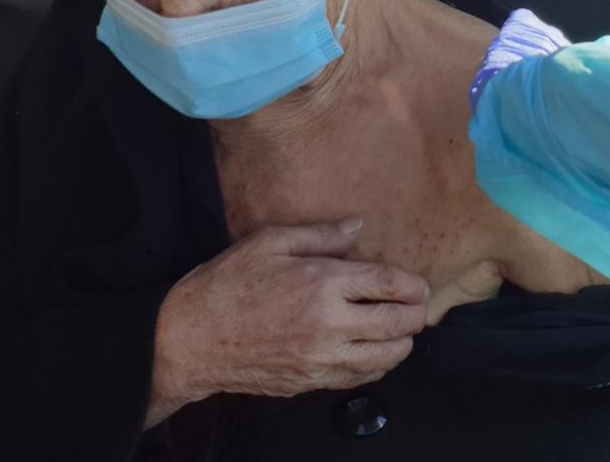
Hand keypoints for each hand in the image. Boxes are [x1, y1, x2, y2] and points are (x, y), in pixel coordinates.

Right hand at [143, 219, 428, 427]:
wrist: (190, 339)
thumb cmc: (226, 284)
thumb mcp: (269, 242)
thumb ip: (320, 235)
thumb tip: (359, 226)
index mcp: (322, 283)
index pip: (388, 284)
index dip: (412, 285)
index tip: (419, 285)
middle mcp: (329, 324)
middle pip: (397, 324)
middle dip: (416, 315)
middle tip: (418, 307)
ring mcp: (321, 358)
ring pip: (385, 357)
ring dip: (402, 344)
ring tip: (401, 330)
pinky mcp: (310, 381)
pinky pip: (360, 378)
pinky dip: (377, 366)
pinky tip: (375, 353)